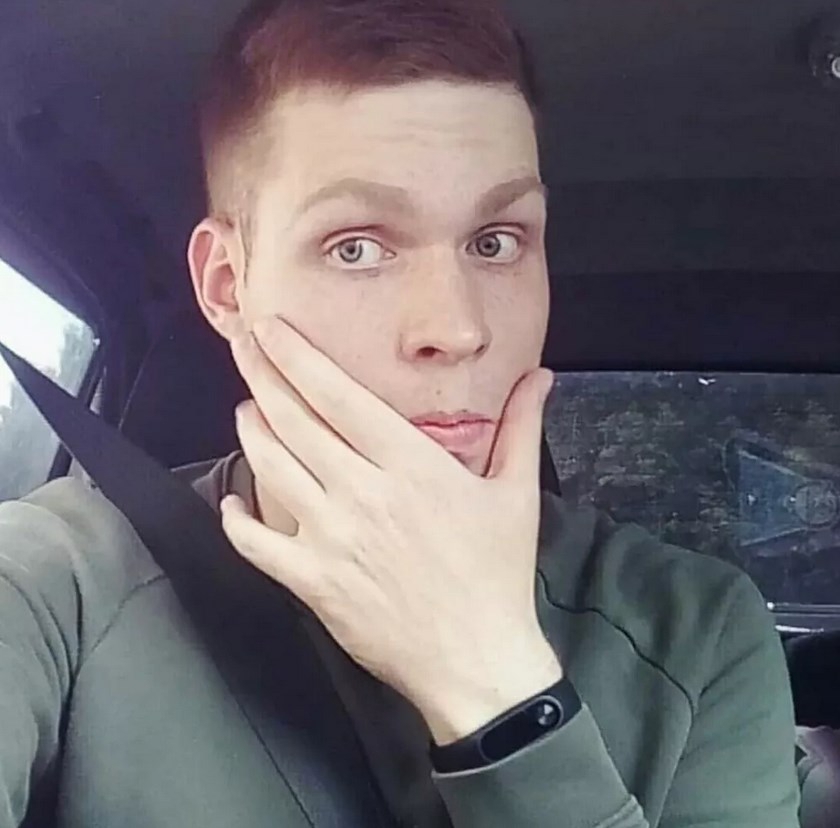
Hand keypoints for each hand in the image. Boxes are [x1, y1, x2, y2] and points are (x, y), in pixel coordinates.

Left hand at [222, 316, 561, 743]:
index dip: (297, 358)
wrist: (477, 660)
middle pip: (295, 422)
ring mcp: (332, 538)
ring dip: (251, 431)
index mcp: (411, 465)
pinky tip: (233, 501)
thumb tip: (541, 375)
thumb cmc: (497, 574)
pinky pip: (256, 545)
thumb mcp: (517, 493)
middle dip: (261, 376)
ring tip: (245, 407)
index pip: (340, 397)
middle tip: (242, 347)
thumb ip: (521, 427)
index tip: (269, 330)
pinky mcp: (313, 581)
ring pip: (272, 469)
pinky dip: (237, 520)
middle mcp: (363, 493)